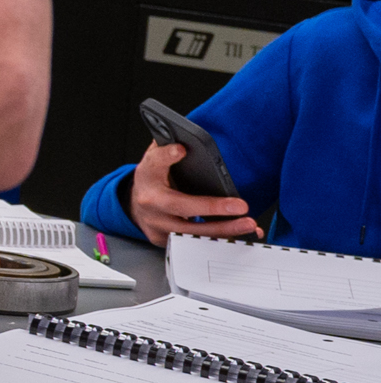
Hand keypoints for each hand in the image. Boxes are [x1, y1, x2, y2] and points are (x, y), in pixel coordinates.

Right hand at [126, 140, 260, 245]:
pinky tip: (240, 235)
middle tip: (240, 206)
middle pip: (180, 207)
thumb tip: (187, 139)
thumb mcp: (156, 160)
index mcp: (147, 176)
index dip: (166, 156)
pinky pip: (195, 243)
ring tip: (248, 223)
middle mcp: (149, 203)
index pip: (155, 163)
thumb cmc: (154, 180)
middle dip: (212, 208)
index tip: (181, 149)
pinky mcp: (165, 241)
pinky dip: (219, 240)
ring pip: (191, 231)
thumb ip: (168, 150)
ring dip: (223, 229)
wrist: (136, 206)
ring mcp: (156, 225)